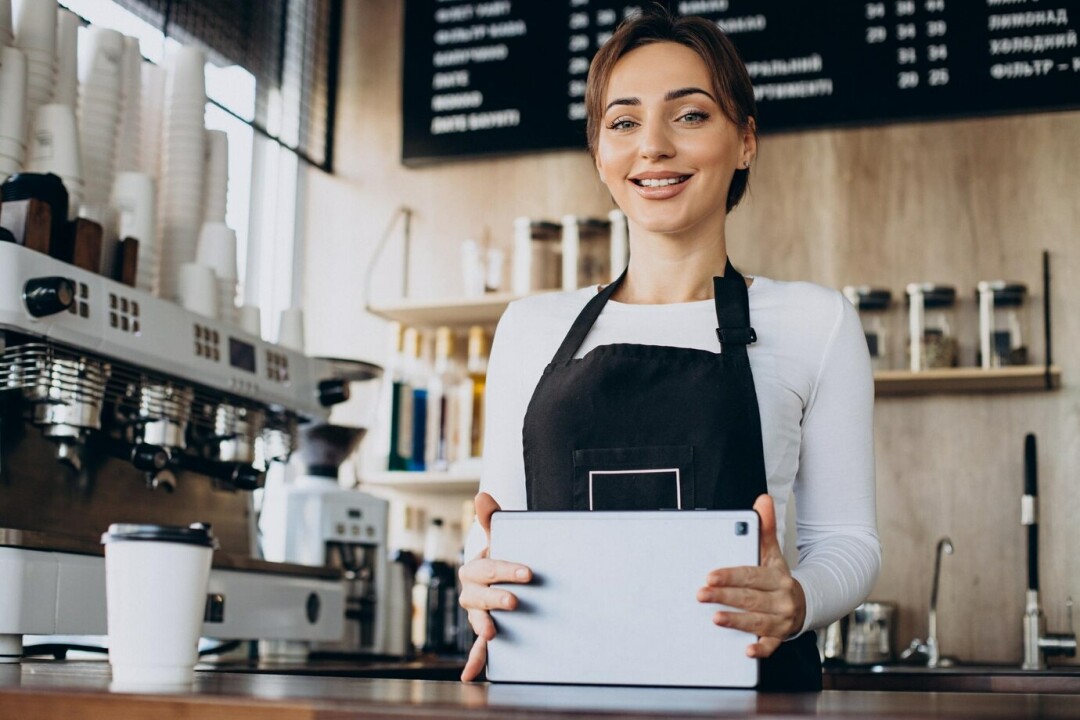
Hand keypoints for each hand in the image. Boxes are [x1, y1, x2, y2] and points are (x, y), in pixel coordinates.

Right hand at [457, 492, 531, 680]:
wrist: (519, 574)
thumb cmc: (510, 553)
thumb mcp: (504, 535)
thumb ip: (493, 518)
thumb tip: (482, 496)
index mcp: (476, 568)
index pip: (484, 569)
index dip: (504, 570)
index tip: (528, 573)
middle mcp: (473, 592)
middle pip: (476, 595)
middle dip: (494, 597)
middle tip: (515, 601)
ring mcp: (479, 613)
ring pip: (475, 619)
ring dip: (482, 625)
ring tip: (493, 633)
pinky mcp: (486, 630)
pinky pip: (476, 648)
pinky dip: (473, 661)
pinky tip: (470, 675)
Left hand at [696, 493, 806, 658]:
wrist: (803, 602)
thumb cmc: (777, 577)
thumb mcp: (772, 553)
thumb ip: (766, 528)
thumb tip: (763, 498)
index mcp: (778, 577)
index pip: (751, 575)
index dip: (731, 576)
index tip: (710, 576)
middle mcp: (781, 599)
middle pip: (750, 598)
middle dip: (725, 597)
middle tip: (701, 594)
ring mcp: (781, 620)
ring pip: (757, 621)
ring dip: (736, 620)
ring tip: (715, 618)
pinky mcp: (779, 637)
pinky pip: (771, 646)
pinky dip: (760, 649)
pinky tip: (747, 651)